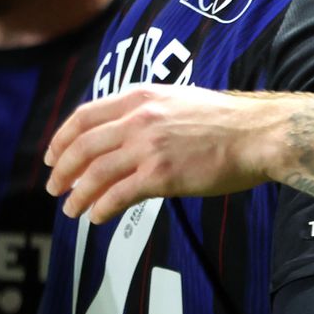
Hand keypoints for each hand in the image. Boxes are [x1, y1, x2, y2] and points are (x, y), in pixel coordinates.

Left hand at [45, 84, 286, 223]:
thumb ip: (149, 111)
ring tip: (72, 209)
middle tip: (55, 188)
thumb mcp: (180, 100)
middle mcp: (139, 118)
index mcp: (142, 96)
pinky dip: (101, 208)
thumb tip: (127, 133)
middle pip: (82, 147)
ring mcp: (148, 147)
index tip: (53, 156)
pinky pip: (117, 195)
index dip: (62, 139)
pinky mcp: (161, 175)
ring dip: (77, 195)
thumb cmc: (228, 121)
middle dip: (62, 171)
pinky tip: (98, 217)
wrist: (259, 134)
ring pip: (94, 174)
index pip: (85, 116)